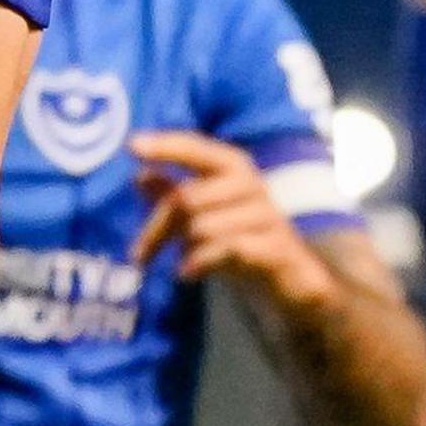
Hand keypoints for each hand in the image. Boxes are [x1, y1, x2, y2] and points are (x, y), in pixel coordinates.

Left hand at [126, 131, 336, 306]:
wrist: (293, 280)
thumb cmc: (240, 239)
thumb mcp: (203, 215)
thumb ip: (174, 195)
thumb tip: (140, 176)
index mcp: (233, 168)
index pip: (195, 149)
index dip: (166, 146)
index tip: (132, 145)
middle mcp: (251, 185)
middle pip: (186, 199)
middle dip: (157, 229)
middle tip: (139, 255)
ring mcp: (267, 216)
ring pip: (203, 227)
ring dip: (183, 249)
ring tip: (182, 261)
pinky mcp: (276, 248)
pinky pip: (226, 250)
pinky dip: (200, 263)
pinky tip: (188, 273)